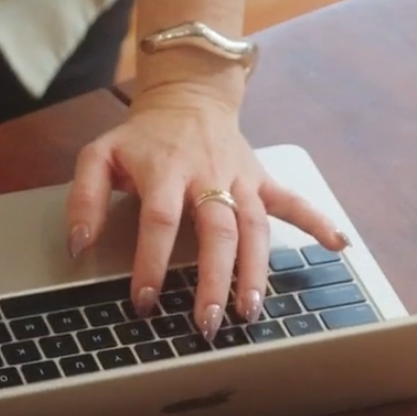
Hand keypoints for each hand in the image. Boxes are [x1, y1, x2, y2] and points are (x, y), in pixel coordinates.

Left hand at [67, 82, 347, 338]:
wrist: (188, 96)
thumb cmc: (142, 136)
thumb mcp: (99, 155)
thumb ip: (85, 199)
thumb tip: (78, 244)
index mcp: (166, 170)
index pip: (160, 220)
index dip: (152, 262)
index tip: (145, 301)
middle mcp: (208, 175)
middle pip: (216, 231)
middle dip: (215, 279)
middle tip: (210, 320)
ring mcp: (240, 179)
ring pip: (254, 227)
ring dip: (256, 270)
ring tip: (251, 310)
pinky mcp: (261, 180)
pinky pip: (292, 202)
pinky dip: (318, 222)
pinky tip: (338, 246)